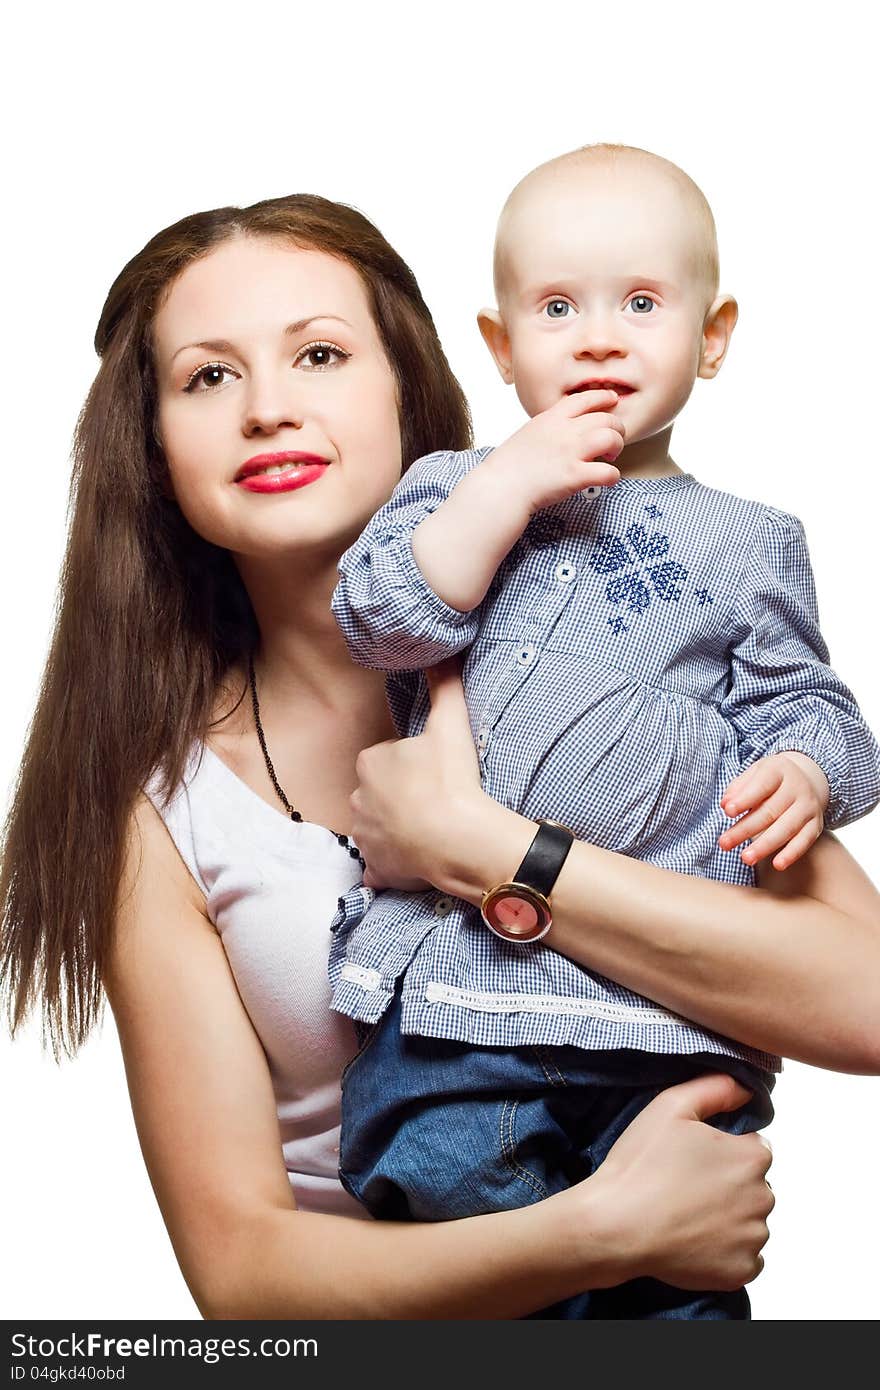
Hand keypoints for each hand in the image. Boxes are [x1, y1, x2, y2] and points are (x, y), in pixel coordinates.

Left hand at [351, 658, 487, 890]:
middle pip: (381, 792)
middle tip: (435, 799)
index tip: (434, 771)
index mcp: (370, 762)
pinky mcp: (376, 865)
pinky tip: (412, 860)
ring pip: (379, 826)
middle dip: (402, 796)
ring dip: (398, 828)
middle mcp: (358, 798)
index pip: (388, 758)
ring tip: (431, 829)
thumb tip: (444, 653)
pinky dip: (390, 864)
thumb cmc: (451, 780)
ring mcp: (365, 835)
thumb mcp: (450, 724)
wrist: (458, 840)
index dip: (413, 764)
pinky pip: (379, 864)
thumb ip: (444, 685)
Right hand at [484, 390, 623, 518]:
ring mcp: (571, 453)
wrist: (500, 487)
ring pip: (611, 438)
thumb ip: (550, 427)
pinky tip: (606, 479)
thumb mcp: (528, 433)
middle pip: (606, 418)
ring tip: (609, 457)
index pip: (585, 398)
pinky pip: (609, 472)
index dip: (603, 397)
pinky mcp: (575, 476)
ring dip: (617, 447)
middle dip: (616, 429)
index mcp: (551, 418)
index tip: (612, 399)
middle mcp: (565, 431)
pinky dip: (612, 476)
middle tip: (612, 441)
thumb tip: (565, 430)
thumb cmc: (509, 466)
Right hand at [579, 1072, 772, 1291]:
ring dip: (727, 1219)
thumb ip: (716, 1088)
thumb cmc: (640, 1164)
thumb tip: (746, 1089)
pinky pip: (744, 1258)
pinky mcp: (741, 1271)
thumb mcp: (671, 1106)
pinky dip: (724, 1252)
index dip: (722, 1151)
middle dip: (728, 1185)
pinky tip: (693, 1240)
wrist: (615, 1226)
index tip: (692, 1159)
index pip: (753, 1148)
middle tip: (684, 1186)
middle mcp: (763, 1198)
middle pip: (753, 1186)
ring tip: (684, 1214)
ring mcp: (753, 1238)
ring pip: (749, 1222)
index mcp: (752, 1157)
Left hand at [719, 751, 829, 870]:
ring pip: (786, 828)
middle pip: (770, 811)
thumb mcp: (754, 774)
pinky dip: (792, 853)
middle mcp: (797, 787)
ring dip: (765, 845)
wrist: (807, 778)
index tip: (727, 811)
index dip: (744, 799)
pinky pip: (805, 841)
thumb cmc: (771, 779)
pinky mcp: (816, 824)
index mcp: (779, 770)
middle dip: (745, 829)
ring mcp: (808, 806)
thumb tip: (725, 804)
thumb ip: (738, 787)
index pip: (761, 785)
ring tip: (745, 858)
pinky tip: (777, 865)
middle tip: (724, 844)